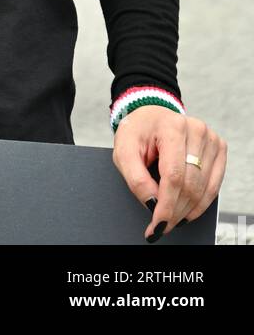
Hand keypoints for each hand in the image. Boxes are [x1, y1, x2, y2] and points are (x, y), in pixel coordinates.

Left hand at [112, 105, 227, 240]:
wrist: (151, 117)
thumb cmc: (137, 133)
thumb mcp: (123, 151)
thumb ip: (135, 178)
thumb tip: (153, 204)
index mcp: (171, 126)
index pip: (173, 176)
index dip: (166, 205)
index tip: (157, 224)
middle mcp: (196, 130)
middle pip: (190, 185)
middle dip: (175, 211)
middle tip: (161, 225)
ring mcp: (210, 139)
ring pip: (203, 189)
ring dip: (187, 210)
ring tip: (171, 218)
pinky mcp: (218, 148)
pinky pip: (214, 185)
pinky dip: (201, 203)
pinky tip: (187, 210)